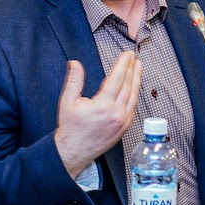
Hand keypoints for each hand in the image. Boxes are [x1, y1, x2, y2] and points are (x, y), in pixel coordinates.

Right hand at [54, 53, 140, 177]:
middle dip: (132, 69)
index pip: (117, 79)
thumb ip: (73, 81)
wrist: (75, 150)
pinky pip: (133, 107)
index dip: (123, 65)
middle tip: (134, 57)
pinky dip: (134, 94)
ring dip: (136, 80)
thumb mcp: (67, 102)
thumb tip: (75, 64)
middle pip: (128, 86)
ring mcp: (122, 121)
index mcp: (103, 106)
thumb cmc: (71, 127)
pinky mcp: (125, 127)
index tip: (127, 55)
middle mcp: (116, 114)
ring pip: (133, 96)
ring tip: (138, 67)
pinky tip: (134, 86)